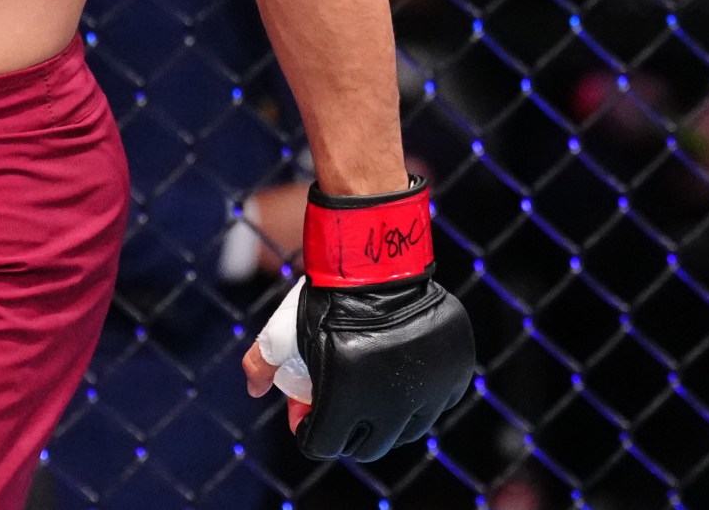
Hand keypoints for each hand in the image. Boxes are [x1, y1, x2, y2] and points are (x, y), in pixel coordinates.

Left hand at [243, 179, 476, 460]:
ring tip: (371, 390)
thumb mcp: (285, 329)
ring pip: (407, 430)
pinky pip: (437, 402)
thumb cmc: (326, 297)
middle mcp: (392, 404)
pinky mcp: (454, 373)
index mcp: (345, 400)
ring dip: (388, 419)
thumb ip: (261, 363)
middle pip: (368, 446)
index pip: (324, 445)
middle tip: (340, 408)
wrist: (376, 261)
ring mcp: (429, 390)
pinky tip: (402, 374)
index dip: (310, 432)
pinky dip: (420, 396)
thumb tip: (254, 390)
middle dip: (349, 433)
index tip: (309, 415)